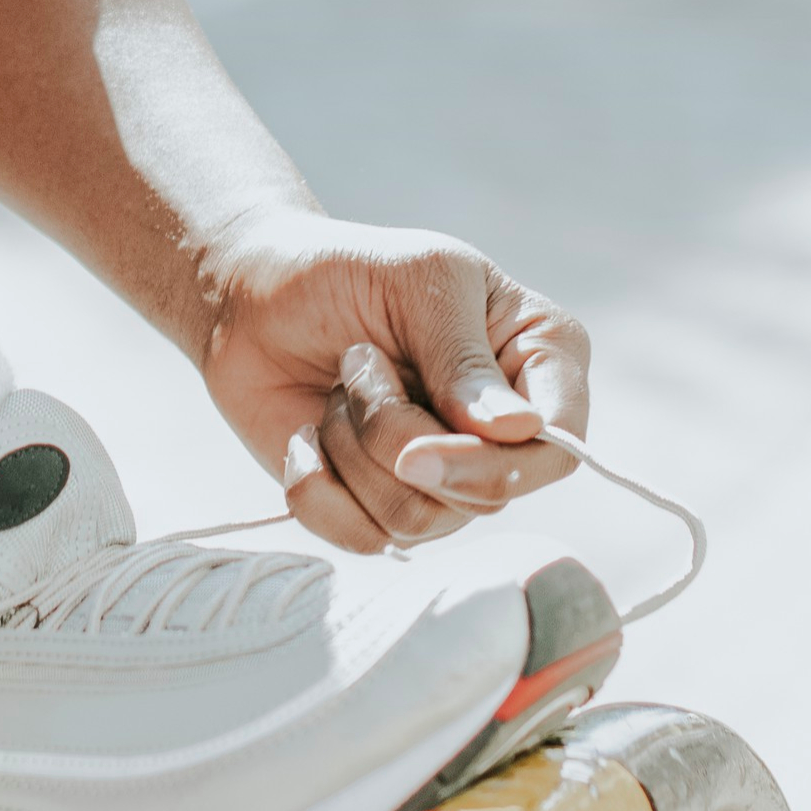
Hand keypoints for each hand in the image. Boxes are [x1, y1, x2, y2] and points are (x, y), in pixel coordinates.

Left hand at [198, 210, 591, 551]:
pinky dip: (317, 484)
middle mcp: (503, 432)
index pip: (559, 449)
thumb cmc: (345, 271)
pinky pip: (362, 538)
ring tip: (337, 390)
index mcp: (539, 360)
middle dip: (395, 436)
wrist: (250, 300)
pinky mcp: (381, 508)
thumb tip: (519, 431)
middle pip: (483, 495)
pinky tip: (307, 435)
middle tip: (356, 363)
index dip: (497, 466)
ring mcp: (445, 477)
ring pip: (417, 520)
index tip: (417, 451)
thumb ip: (464, 358)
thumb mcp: (417, 281)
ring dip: (351, 450)